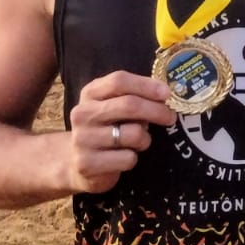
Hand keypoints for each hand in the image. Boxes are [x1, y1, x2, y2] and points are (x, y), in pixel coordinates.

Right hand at [67, 71, 175, 193]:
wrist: (74, 162)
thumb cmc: (104, 129)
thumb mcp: (112, 107)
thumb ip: (133, 97)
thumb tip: (164, 95)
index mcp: (90, 93)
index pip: (119, 81)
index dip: (146, 85)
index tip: (167, 93)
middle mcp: (82, 114)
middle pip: (129, 105)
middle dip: (157, 110)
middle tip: (170, 117)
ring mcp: (82, 139)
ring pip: (133, 134)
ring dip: (145, 139)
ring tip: (137, 142)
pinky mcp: (87, 164)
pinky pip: (128, 158)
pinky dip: (133, 158)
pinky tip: (123, 158)